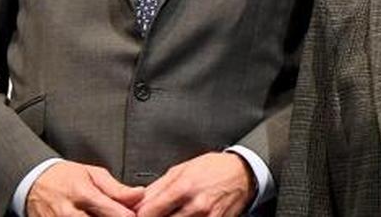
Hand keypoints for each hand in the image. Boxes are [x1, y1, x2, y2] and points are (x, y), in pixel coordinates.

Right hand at [26, 161, 143, 216]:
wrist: (33, 184)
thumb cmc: (65, 177)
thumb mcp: (93, 174)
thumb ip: (117, 188)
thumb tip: (139, 195)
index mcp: (82, 194)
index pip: (113, 212)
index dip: (128, 215)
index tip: (135, 214)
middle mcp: (69, 214)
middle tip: (122, 215)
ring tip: (104, 215)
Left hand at [135, 152, 254, 216]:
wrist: (243, 174)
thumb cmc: (213, 169)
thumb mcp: (181, 170)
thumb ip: (157, 188)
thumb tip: (137, 202)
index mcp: (184, 188)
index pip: (148, 213)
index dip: (139, 215)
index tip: (138, 214)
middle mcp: (195, 206)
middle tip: (157, 213)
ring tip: (173, 213)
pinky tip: (184, 216)